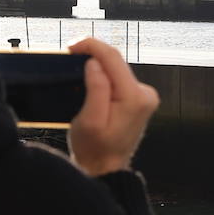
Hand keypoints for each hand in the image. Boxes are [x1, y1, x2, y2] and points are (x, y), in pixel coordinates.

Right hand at [66, 37, 159, 176]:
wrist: (105, 168)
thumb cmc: (94, 149)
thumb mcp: (89, 121)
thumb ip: (96, 89)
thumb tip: (95, 63)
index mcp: (134, 97)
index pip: (113, 58)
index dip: (91, 46)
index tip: (71, 46)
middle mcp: (144, 94)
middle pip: (116, 62)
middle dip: (92, 56)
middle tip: (69, 57)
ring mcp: (143, 96)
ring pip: (116, 69)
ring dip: (97, 66)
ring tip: (75, 69)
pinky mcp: (137, 99)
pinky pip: (118, 78)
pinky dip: (103, 76)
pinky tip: (88, 80)